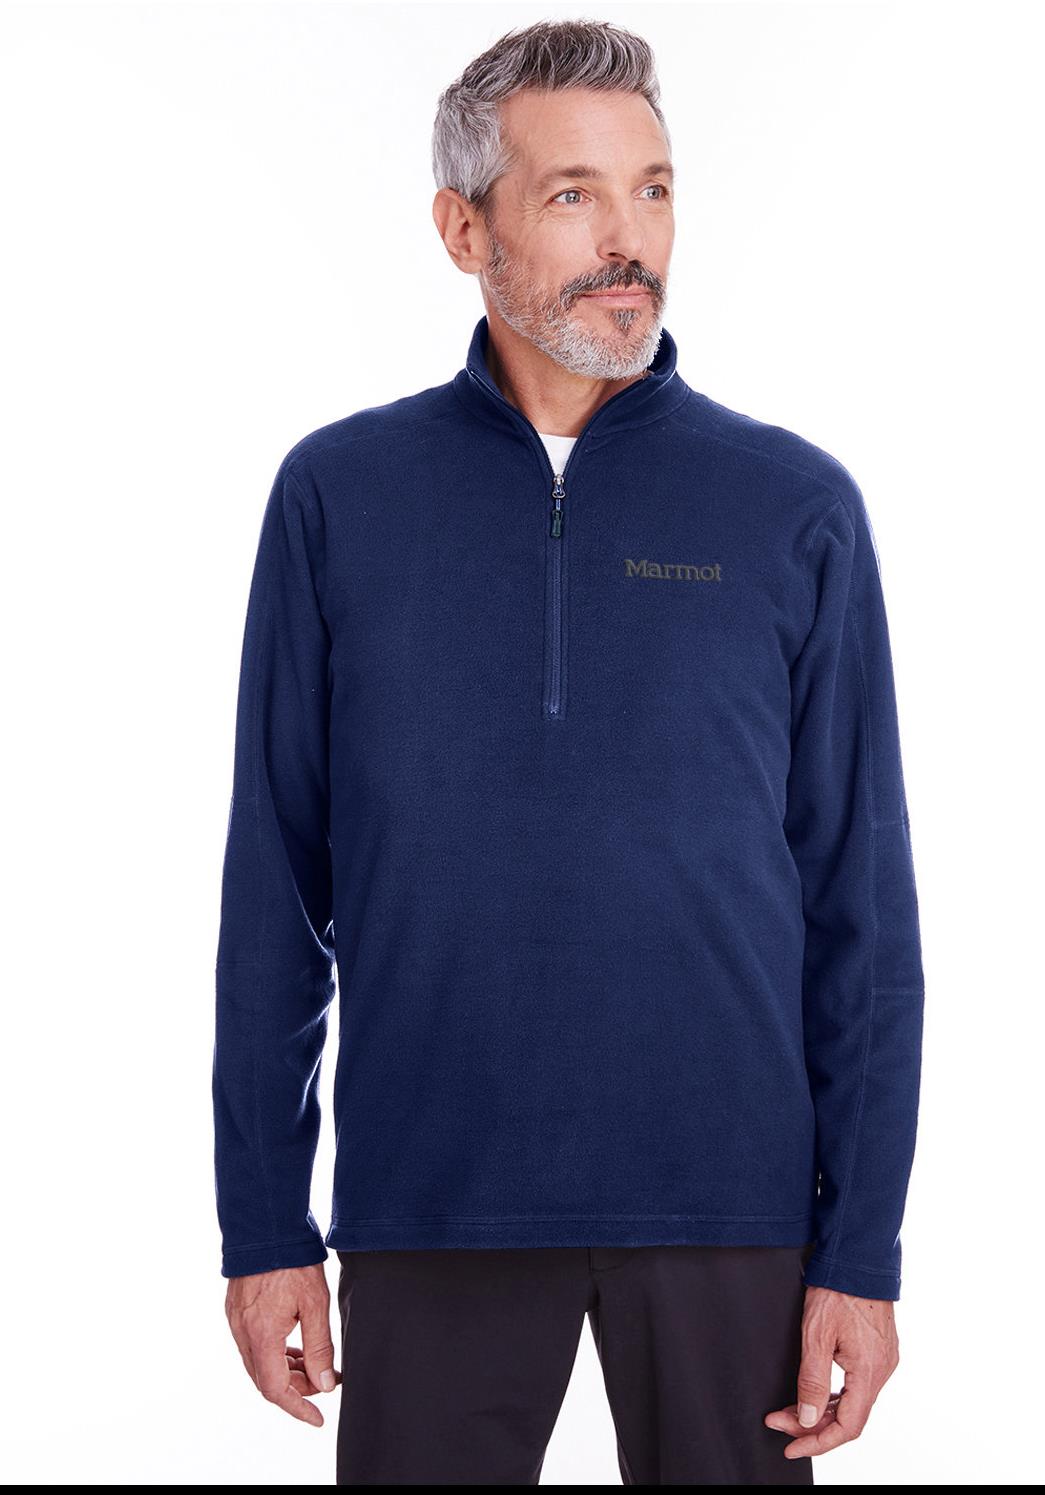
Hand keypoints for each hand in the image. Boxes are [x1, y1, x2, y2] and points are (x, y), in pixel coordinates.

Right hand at [225, 1262, 341, 1426]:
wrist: (266, 1224)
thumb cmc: (293, 1259)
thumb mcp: (315, 1303)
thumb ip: (320, 1347)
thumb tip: (325, 1384)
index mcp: (262, 1335)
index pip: (276, 1390)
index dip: (298, 1408)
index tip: (318, 1418)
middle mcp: (243, 1333)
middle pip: (266, 1380)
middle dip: (296, 1389)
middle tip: (326, 1381)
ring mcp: (236, 1322)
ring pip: (259, 1364)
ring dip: (286, 1371)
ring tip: (314, 1364)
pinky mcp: (236, 1311)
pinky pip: (253, 1346)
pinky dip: (274, 1354)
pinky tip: (294, 1346)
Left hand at [764, 1284, 899, 1457]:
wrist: (857, 1256)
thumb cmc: (837, 1288)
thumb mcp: (816, 1336)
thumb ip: (812, 1382)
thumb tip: (808, 1420)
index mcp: (870, 1371)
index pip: (848, 1427)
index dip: (818, 1442)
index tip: (791, 1447)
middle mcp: (883, 1370)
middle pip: (849, 1417)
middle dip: (812, 1425)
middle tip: (779, 1422)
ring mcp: (884, 1360)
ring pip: (854, 1402)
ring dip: (823, 1410)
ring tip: (790, 1410)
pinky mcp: (880, 1350)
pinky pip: (858, 1385)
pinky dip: (836, 1395)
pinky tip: (817, 1394)